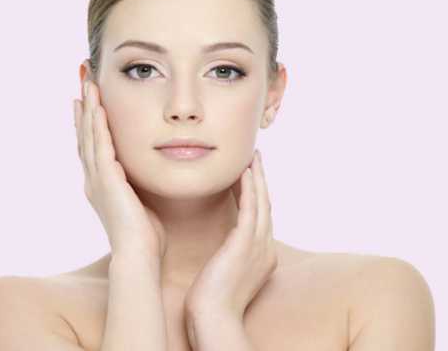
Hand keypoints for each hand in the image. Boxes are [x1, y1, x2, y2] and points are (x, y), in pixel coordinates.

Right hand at [74, 79, 166, 259]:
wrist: (139, 255)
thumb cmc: (145, 234)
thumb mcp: (140, 203)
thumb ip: (138, 186)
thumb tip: (146, 176)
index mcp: (102, 184)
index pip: (93, 146)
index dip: (89, 122)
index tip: (88, 101)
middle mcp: (94, 178)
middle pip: (86, 135)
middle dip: (84, 108)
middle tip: (83, 83)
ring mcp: (98, 179)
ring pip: (90, 135)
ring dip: (89, 108)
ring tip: (87, 84)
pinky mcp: (107, 180)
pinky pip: (101, 146)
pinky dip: (98, 125)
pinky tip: (98, 107)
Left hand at [183, 150, 277, 321]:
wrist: (213, 319)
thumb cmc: (213, 300)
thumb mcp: (227, 273)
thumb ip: (231, 256)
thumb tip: (225, 247)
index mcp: (262, 255)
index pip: (261, 217)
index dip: (258, 194)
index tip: (250, 176)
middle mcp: (265, 248)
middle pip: (266, 205)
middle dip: (262, 180)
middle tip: (256, 159)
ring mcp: (258, 246)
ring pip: (261, 203)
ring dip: (258, 178)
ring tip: (253, 158)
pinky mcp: (245, 244)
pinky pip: (250, 209)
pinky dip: (250, 189)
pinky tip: (246, 173)